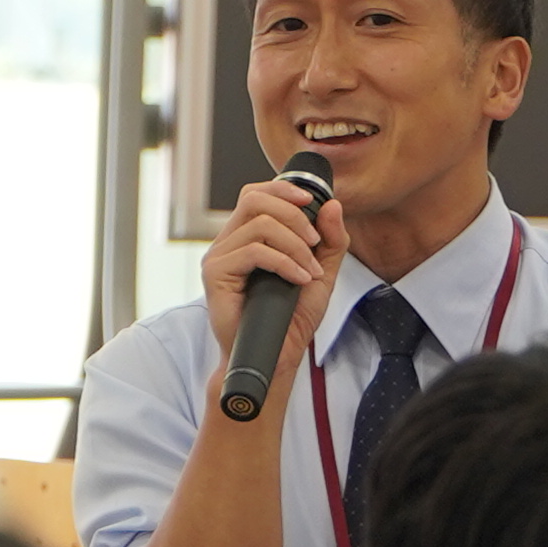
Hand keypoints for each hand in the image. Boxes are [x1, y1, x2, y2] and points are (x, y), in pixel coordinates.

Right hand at [204, 173, 346, 401]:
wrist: (275, 357)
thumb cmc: (290, 319)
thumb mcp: (320, 274)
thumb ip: (330, 241)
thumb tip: (332, 204)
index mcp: (245, 237)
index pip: (255, 194)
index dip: (282, 189)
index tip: (310, 201)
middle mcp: (227, 242)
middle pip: (254, 199)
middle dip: (294, 215)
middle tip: (315, 243)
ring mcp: (218, 257)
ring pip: (259, 224)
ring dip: (295, 245)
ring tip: (310, 271)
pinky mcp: (216, 274)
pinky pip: (254, 251)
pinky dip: (285, 262)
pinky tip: (299, 279)